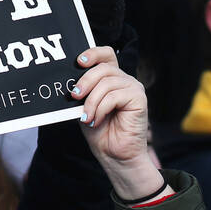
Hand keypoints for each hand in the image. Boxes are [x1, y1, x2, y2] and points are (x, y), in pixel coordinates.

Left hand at [73, 46, 167, 201]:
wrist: (115, 155)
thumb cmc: (101, 132)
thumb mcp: (85, 107)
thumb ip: (83, 92)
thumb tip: (70, 81)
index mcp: (113, 79)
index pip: (106, 55)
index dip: (93, 53)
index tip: (78, 62)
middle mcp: (125, 80)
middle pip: (104, 68)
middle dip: (85, 81)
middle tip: (74, 96)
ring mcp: (134, 88)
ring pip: (107, 83)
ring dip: (92, 102)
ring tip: (87, 117)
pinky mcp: (139, 99)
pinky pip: (114, 96)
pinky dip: (101, 109)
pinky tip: (96, 121)